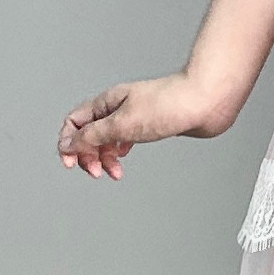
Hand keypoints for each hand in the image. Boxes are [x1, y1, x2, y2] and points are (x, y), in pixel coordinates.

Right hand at [57, 71, 234, 179]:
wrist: (206, 102)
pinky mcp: (150, 124)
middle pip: (89, 133)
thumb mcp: (123, 124)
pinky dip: (120, 152)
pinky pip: (125, 139)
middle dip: (88, 155)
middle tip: (96, 172)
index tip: (71, 164)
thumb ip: (92, 136)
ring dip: (105, 157)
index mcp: (107, 102)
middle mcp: (118, 107)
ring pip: (107, 138)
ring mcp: (134, 115)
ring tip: (114, 173)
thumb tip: (67, 144)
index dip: (68, 143)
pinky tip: (124, 159)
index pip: (74, 122)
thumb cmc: (170, 105)